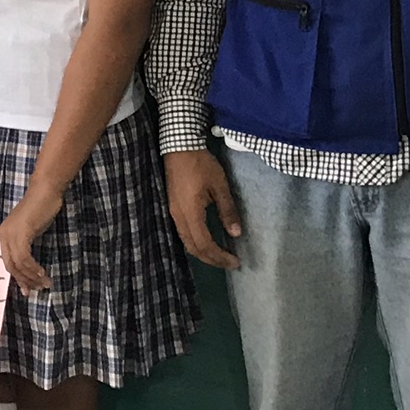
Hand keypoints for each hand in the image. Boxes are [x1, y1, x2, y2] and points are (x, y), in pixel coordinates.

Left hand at [0, 188, 61, 294]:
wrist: (45, 191)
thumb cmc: (41, 208)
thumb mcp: (30, 229)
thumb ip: (26, 243)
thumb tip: (30, 264)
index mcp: (3, 234)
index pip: (7, 261)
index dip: (18, 277)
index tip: (28, 289)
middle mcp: (4, 234)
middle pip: (10, 265)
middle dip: (24, 280)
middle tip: (36, 290)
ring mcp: (11, 233)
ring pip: (18, 264)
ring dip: (32, 276)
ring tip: (45, 283)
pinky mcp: (21, 233)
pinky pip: (24, 257)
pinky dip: (33, 268)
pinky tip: (42, 273)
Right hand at [164, 149, 241, 268]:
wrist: (178, 147)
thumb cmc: (201, 164)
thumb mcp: (220, 185)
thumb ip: (227, 210)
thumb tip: (236, 233)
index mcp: (190, 212)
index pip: (204, 243)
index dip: (219, 256)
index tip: (235, 261)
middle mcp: (178, 216)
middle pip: (193, 247)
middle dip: (212, 259)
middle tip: (229, 263)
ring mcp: (173, 212)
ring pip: (186, 242)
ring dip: (203, 252)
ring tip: (219, 255)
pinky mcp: (173, 208)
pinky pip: (183, 233)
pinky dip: (196, 243)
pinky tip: (206, 241)